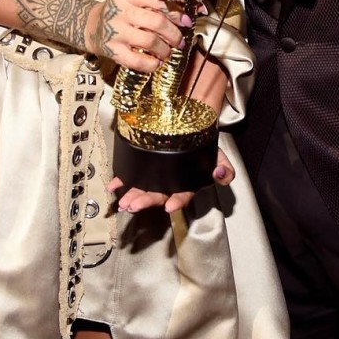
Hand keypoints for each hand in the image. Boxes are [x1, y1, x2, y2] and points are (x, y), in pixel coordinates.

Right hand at [87, 0, 189, 70]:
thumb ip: (156, 2)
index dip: (176, 13)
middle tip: (179, 41)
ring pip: (150, 41)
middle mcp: (121, 11)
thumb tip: (186, 16)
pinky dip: (151, 64)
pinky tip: (156, 62)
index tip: (186, 21)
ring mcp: (116, 32)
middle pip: (157, 22)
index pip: (158, 1)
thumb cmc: (120, 11)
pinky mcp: (113, 50)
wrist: (91, 25)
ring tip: (168, 52)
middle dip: (174, 34)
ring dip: (165, 49)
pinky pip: (137, 60)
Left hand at [107, 149, 234, 214]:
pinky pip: (132, 176)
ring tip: (123, 202)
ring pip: (144, 189)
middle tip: (133, 206)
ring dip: (132, 195)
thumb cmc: (205, 148)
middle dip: (145, 201)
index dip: (177, 201)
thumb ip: (225, 170)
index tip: (169, 207)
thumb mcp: (220, 157)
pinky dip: (122, 181)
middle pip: (158, 195)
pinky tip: (113, 185)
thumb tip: (221, 175)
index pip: (183, 195)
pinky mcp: (145, 169)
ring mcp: (156, 177)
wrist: (193, 132)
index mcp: (188, 184)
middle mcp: (170, 183)